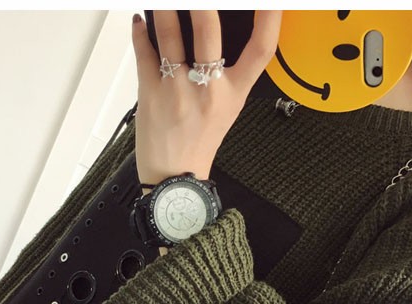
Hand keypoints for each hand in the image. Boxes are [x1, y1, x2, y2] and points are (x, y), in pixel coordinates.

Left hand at [131, 10, 281, 187]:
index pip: (262, 49)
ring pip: (168, 32)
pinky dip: (140, 31)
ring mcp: (177, 89)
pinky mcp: (150, 92)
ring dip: (165, 6)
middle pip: (208, 28)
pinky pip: (144, 50)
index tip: (270, 0)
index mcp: (234, 93)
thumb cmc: (199, 142)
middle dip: (201, 0)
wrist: (175, 177)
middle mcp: (207, 89)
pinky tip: (141, 22)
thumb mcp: (227, 109)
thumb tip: (211, 33)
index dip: (270, 17)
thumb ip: (226, 74)